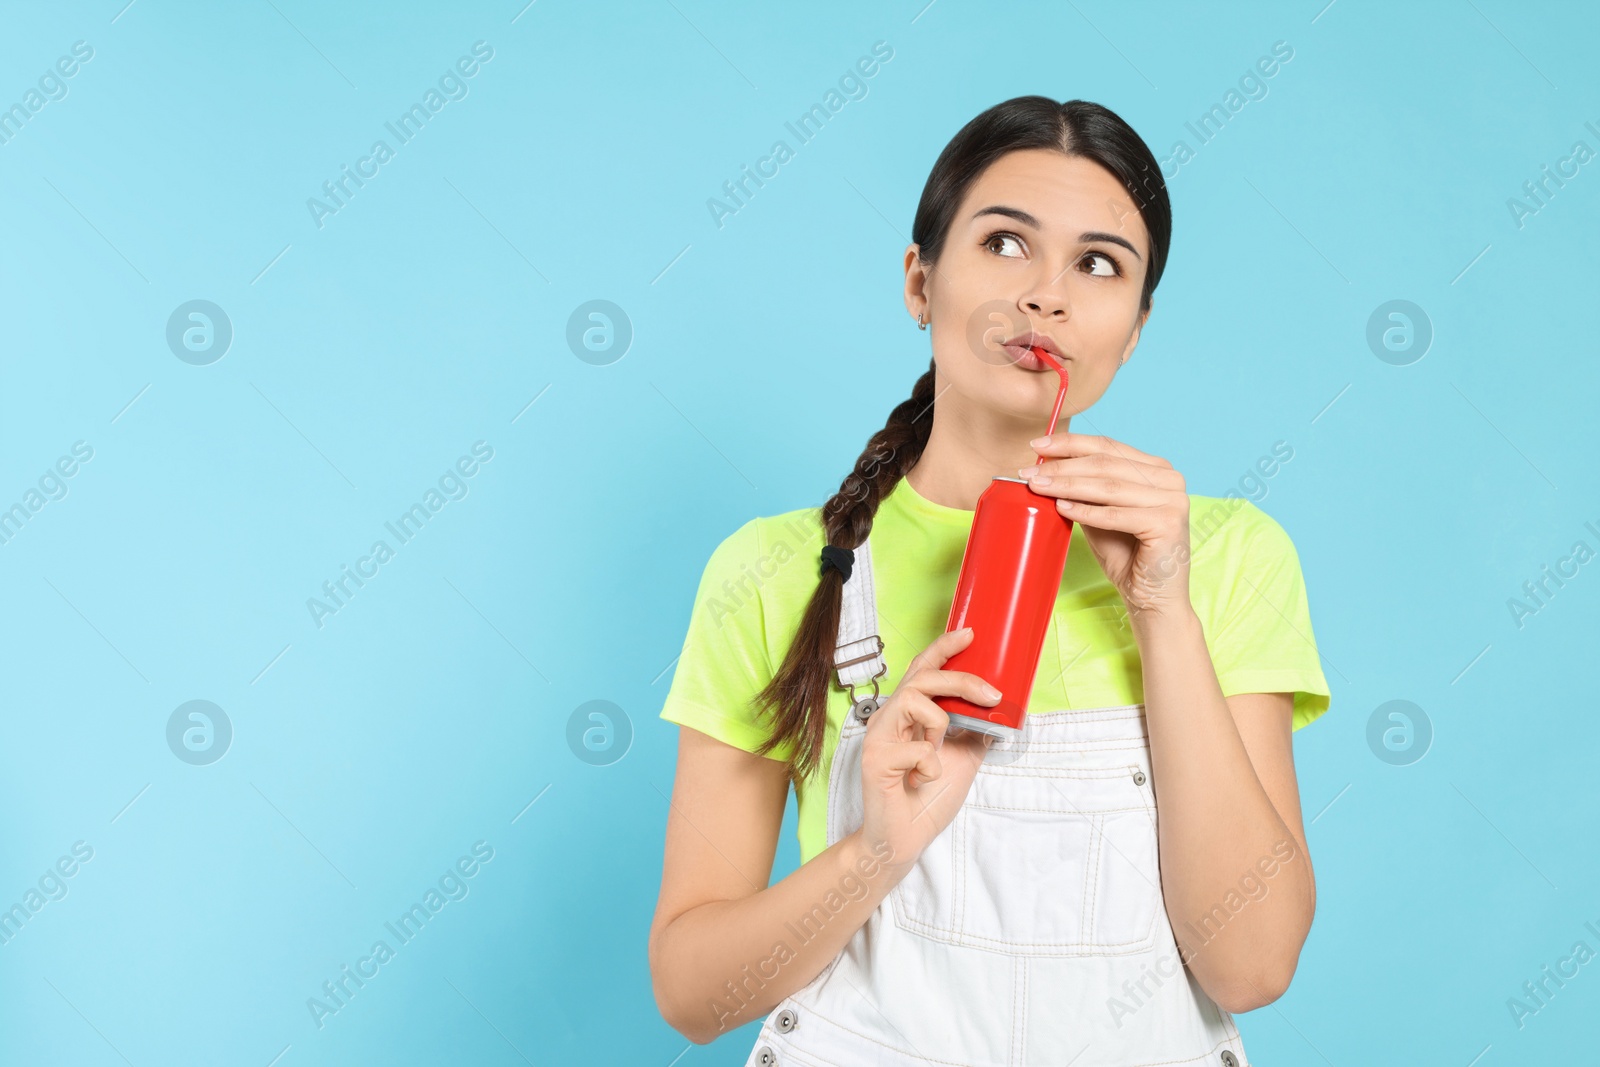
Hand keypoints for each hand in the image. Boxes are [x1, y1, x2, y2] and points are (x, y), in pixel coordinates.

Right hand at [858, 626, 996, 875]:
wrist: (901, 840)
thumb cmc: (925, 800)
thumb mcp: (961, 760)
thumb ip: (974, 734)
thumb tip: (1000, 714)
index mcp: (907, 715)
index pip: (923, 670)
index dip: (943, 648)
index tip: (969, 633)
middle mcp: (889, 718)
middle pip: (923, 678)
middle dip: (962, 679)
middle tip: (992, 694)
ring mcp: (878, 737)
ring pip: (914, 701)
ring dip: (938, 726)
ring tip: (935, 753)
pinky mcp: (875, 760)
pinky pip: (917, 749)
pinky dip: (930, 768)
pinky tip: (919, 783)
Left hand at [1017, 431, 1192, 625]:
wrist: (1151, 598)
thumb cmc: (1126, 556)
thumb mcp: (1100, 514)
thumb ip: (1084, 489)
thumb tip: (1045, 466)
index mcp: (1157, 469)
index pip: (1108, 446)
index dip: (1070, 444)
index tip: (1037, 445)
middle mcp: (1170, 479)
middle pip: (1105, 463)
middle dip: (1062, 466)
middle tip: (1029, 472)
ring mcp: (1174, 499)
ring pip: (1109, 487)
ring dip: (1068, 485)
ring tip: (1038, 487)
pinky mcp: (1169, 522)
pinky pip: (1116, 514)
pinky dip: (1086, 511)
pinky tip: (1061, 507)